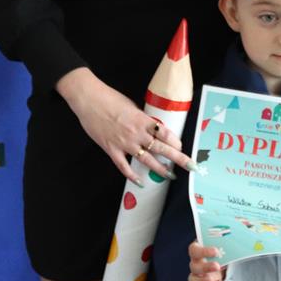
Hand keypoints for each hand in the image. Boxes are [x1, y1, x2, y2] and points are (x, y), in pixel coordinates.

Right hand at [55, 67, 195, 183]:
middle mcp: (136, 133)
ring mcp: (124, 143)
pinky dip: (132, 176)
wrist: (89, 99)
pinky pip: (124, 166)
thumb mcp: (131, 106)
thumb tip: (150, 127)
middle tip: (190, 166)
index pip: (164, 133)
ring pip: (146, 160)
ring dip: (160, 169)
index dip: (175, 141)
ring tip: (170, 176)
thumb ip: (141, 119)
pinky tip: (140, 182)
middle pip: (161, 148)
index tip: (182, 147)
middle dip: (178, 158)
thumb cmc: (109, 98)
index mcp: (142, 120)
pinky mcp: (111, 149)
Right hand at [187, 241, 226, 280]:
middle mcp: (195, 262)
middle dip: (205, 267)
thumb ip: (224, 241)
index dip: (203, 251)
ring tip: (211, 279)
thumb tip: (234, 238)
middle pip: (194, 266)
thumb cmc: (218, 246)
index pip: (194, 250)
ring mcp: (198, 274)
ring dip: (203, 280)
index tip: (216, 251)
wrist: (222, 256)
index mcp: (196, 249)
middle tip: (217, 266)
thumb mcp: (220, 241)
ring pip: (194, 279)